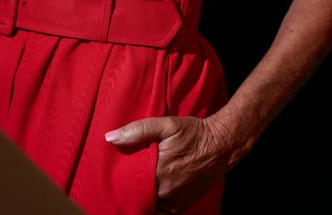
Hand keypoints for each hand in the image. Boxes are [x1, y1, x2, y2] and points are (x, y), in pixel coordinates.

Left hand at [105, 114, 234, 213]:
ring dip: (139, 201)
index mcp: (157, 172)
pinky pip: (159, 212)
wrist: (221, 145)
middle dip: (127, 192)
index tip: (111, 179)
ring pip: (146, 207)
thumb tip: (110, 137)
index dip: (118, 183)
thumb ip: (137, 130)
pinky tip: (148, 196)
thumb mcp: (167, 125)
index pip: (127, 185)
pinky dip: (151, 207)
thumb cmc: (194, 134)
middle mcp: (164, 192)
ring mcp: (172, 202)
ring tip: (133, 191)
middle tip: (121, 184)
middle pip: (136, 198)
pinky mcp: (179, 207)